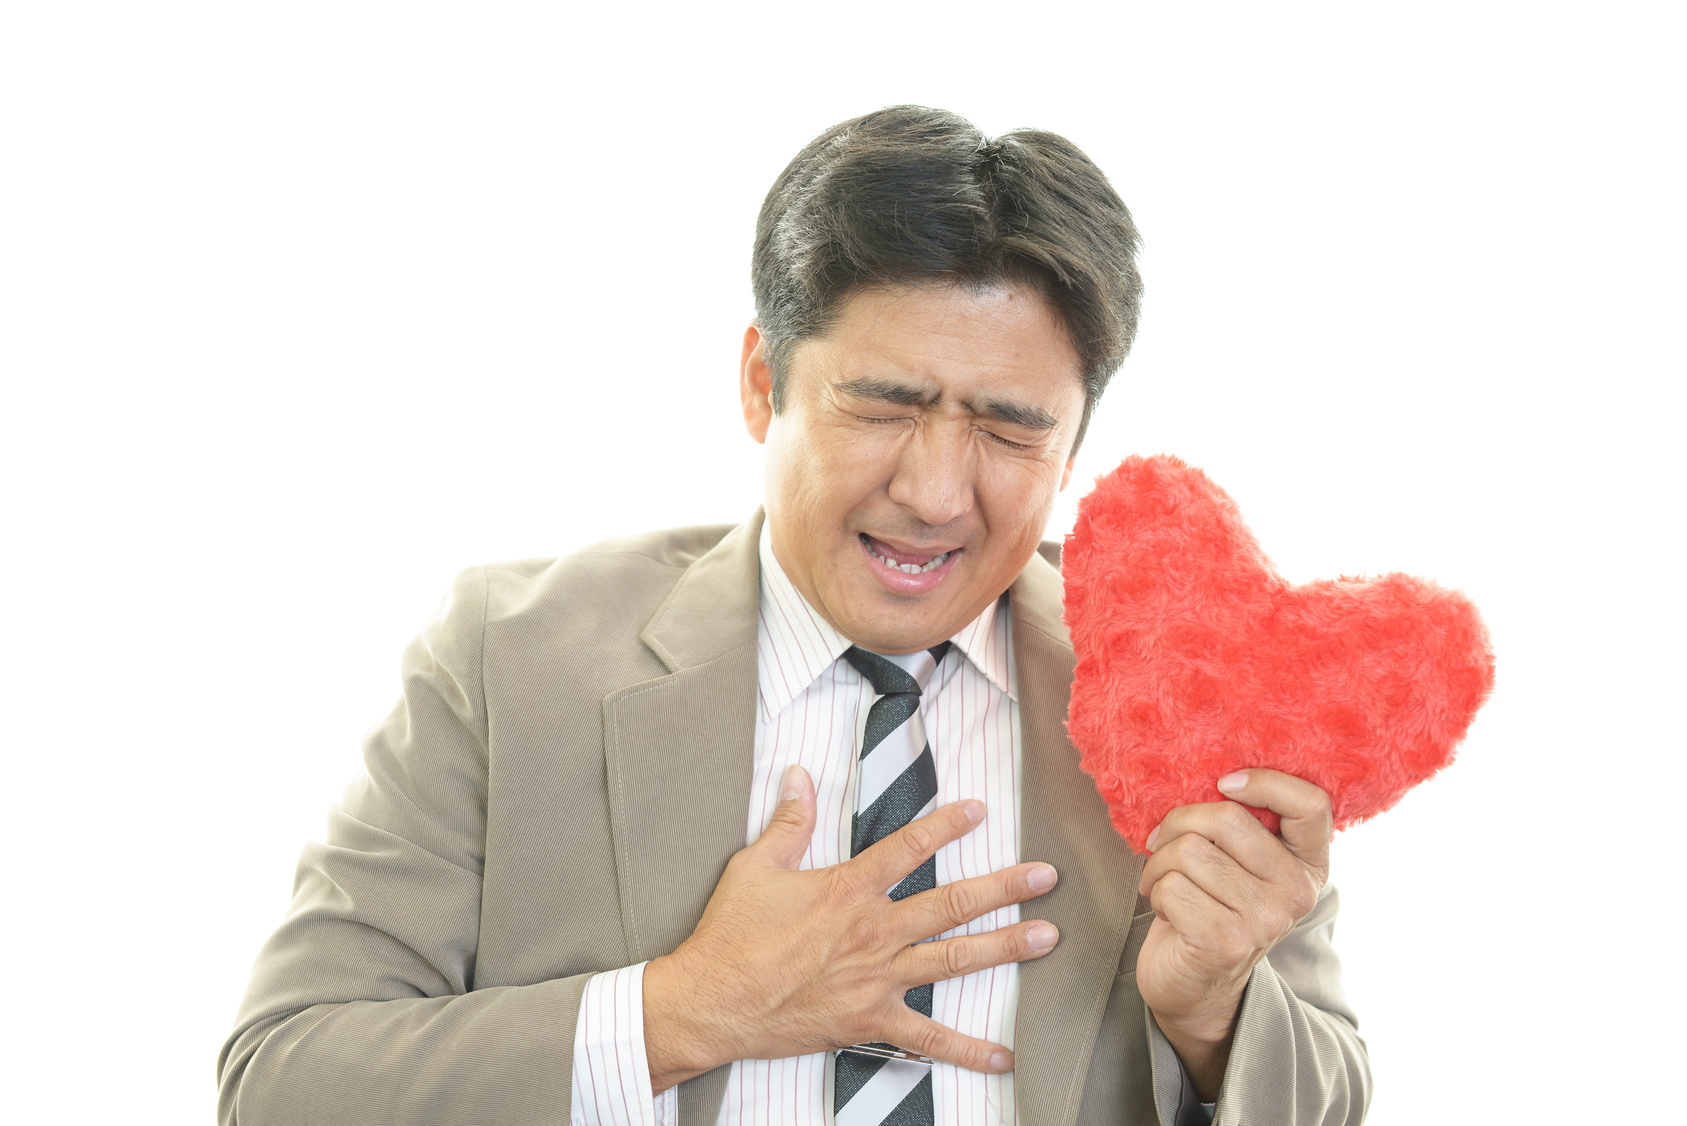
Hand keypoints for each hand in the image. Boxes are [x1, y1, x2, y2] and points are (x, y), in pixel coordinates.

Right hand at [642, 765, 1059, 1092]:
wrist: (712, 1002)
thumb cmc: (731, 935)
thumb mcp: (755, 866)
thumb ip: (789, 821)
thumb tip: (799, 774)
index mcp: (848, 889)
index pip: (909, 847)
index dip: (947, 825)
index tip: (980, 811)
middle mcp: (873, 931)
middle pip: (951, 904)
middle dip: (1004, 888)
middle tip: (1046, 877)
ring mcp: (877, 978)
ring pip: (954, 960)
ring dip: (1004, 948)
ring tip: (1046, 937)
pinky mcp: (871, 1020)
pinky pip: (928, 1038)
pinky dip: (967, 1050)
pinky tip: (1002, 1055)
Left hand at [1135, 768, 1330, 1098]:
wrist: (1196, 986)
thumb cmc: (1212, 909)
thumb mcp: (1242, 866)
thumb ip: (1243, 827)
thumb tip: (1206, 776)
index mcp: (1308, 864)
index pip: (1311, 804)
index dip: (1267, 781)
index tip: (1223, 782)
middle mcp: (1295, 892)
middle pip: (1227, 819)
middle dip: (1179, 823)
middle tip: (1162, 842)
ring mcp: (1264, 920)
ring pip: (1190, 851)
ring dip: (1159, 863)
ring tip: (1162, 881)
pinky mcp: (1226, 942)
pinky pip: (1171, 886)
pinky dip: (1155, 891)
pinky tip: (1165, 907)